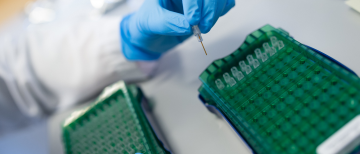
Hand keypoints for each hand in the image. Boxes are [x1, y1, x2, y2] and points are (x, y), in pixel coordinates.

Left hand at [120, 0, 234, 59]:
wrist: (150, 37)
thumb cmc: (146, 26)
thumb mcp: (149, 23)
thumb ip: (167, 23)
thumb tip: (187, 26)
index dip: (194, 3)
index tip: (192, 20)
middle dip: (209, 8)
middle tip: (202, 27)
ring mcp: (197, 0)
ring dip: (216, 11)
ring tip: (204, 28)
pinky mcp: (206, 7)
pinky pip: (223, 3)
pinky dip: (221, 11)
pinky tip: (211, 20)